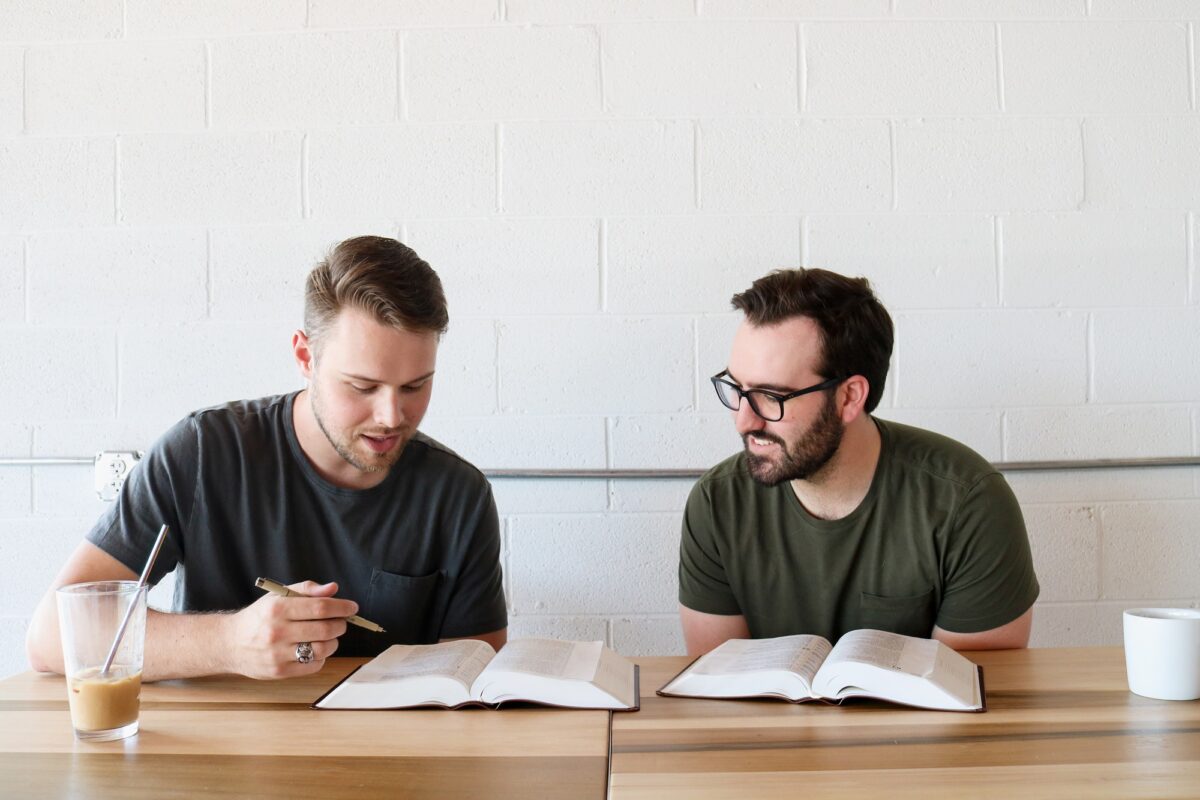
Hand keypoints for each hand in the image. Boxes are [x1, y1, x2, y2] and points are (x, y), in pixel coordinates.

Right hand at [225, 580, 357, 678]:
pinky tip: (315, 649)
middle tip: (341, 622)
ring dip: (333, 642)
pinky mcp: (279, 671)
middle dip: (340, 624)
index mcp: (278, 608)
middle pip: (325, 629)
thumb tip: (333, 589)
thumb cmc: (259, 617)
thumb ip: (307, 589)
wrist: (230, 643)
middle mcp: (277, 631)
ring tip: (328, 636)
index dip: (342, 607)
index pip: (320, 607)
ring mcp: (277, 654)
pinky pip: (313, 665)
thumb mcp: (278, 596)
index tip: (352, 607)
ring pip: (322, 649)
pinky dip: (321, 657)